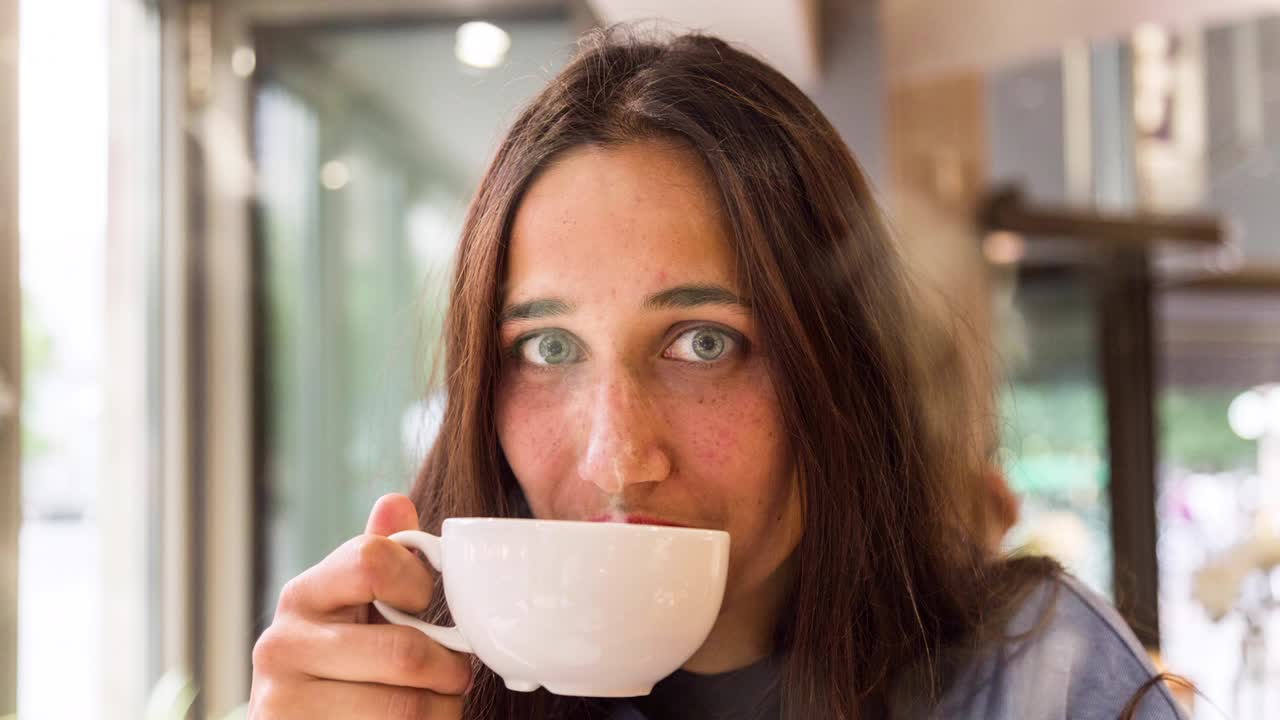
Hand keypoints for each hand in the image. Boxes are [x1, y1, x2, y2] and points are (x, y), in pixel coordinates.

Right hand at [249, 494, 470, 717]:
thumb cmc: (343, 663)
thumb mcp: (356, 608)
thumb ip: (380, 560)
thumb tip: (394, 502)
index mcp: (303, 594)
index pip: (372, 561)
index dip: (418, 583)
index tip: (425, 603)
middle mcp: (281, 644)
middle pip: (403, 652)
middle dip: (448, 669)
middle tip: (456, 676)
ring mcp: (282, 701)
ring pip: (404, 707)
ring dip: (440, 711)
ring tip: (436, 705)